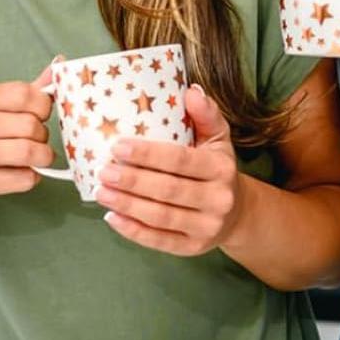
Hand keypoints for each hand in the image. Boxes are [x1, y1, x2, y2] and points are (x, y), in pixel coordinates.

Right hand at [0, 66, 54, 210]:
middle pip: (30, 125)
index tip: (40, 114)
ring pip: (29, 152)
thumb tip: (61, 62)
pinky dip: (33, 176)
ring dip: (43, 156)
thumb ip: (28, 89)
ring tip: (37, 156)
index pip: (25, 94)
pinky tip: (22, 172)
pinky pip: (25, 178)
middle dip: (43, 134)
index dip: (44, 106)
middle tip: (37, 139)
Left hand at [95, 86, 244, 255]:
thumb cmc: (217, 169)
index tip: (117, 146)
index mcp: (221, 168)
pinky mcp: (192, 248)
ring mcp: (206, 227)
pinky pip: (159, 241)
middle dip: (132, 180)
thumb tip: (191, 92)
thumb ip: (206, 115)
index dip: (148, 154)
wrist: (238, 213)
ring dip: (127, 205)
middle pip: (168, 190)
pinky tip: (112, 218)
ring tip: (101, 192)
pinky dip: (133, 231)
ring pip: (161, 217)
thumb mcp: (218, 138)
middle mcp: (218, 199)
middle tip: (104, 170)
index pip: (180, 160)